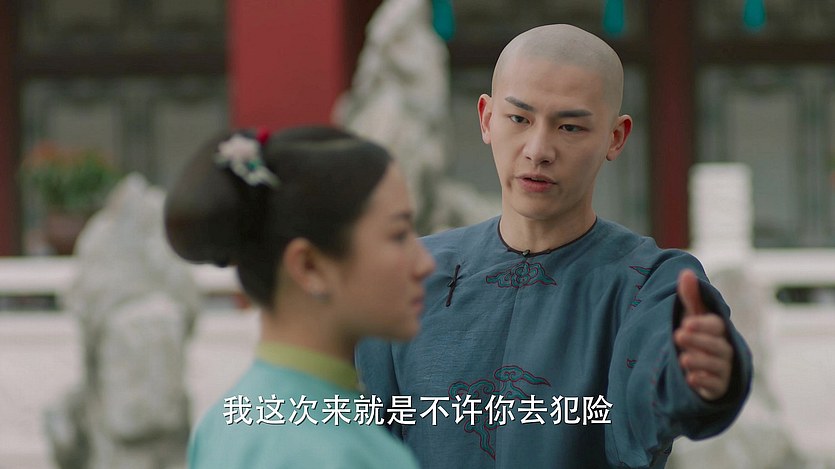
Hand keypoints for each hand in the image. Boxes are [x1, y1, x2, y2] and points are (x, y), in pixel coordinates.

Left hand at [673, 269, 732, 400]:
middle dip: (698, 341)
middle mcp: (724, 349)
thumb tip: (686, 272)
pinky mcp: (717, 387)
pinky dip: (704, 383)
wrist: (701, 367)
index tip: (685, 322)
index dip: (702, 324)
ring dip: (700, 362)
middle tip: (678, 335)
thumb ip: (690, 297)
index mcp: (719, 331)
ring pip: (716, 366)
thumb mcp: (692, 316)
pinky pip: (715, 386)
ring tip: (683, 359)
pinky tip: (690, 379)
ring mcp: (722, 369)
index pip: (716, 326)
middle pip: (716, 346)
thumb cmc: (697, 336)